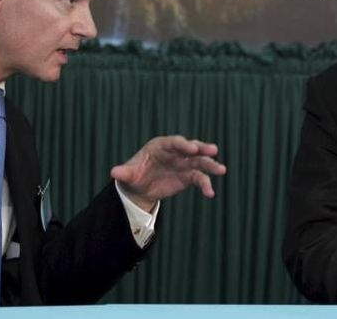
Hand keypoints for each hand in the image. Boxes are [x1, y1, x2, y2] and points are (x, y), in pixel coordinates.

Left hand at [111, 135, 226, 211]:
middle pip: (190, 148)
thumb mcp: (127, 175)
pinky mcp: (187, 176)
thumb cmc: (133, 175)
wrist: (140, 188)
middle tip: (213, 150)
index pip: (174, 142)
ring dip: (210, 165)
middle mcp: (175, 152)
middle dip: (201, 149)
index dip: (183, 144)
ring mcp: (183, 163)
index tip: (192, 148)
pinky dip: (205, 184)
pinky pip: (199, 178)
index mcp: (160, 146)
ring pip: (199, 162)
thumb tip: (114, 172)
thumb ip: (124, 172)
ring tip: (221, 170)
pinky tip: (210, 193)